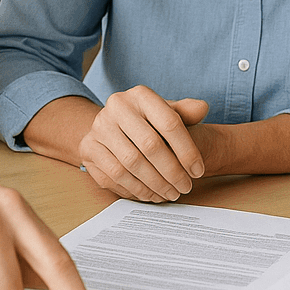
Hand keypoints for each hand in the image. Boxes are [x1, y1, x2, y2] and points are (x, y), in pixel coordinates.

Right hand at [79, 85, 210, 202]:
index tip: (198, 171)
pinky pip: (113, 175)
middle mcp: (116, 107)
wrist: (112, 126)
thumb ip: (186, 112)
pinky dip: (135, 189)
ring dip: (155, 184)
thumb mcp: (167, 112)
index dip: (187, 150)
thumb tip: (202, 108)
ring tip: (170, 194)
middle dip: (172, 172)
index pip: (169, 123)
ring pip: (131, 164)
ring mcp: (99, 127)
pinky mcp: (88, 148)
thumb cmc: (148, 122)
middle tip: (185, 187)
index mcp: (140, 95)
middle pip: (150, 145)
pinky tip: (151, 195)